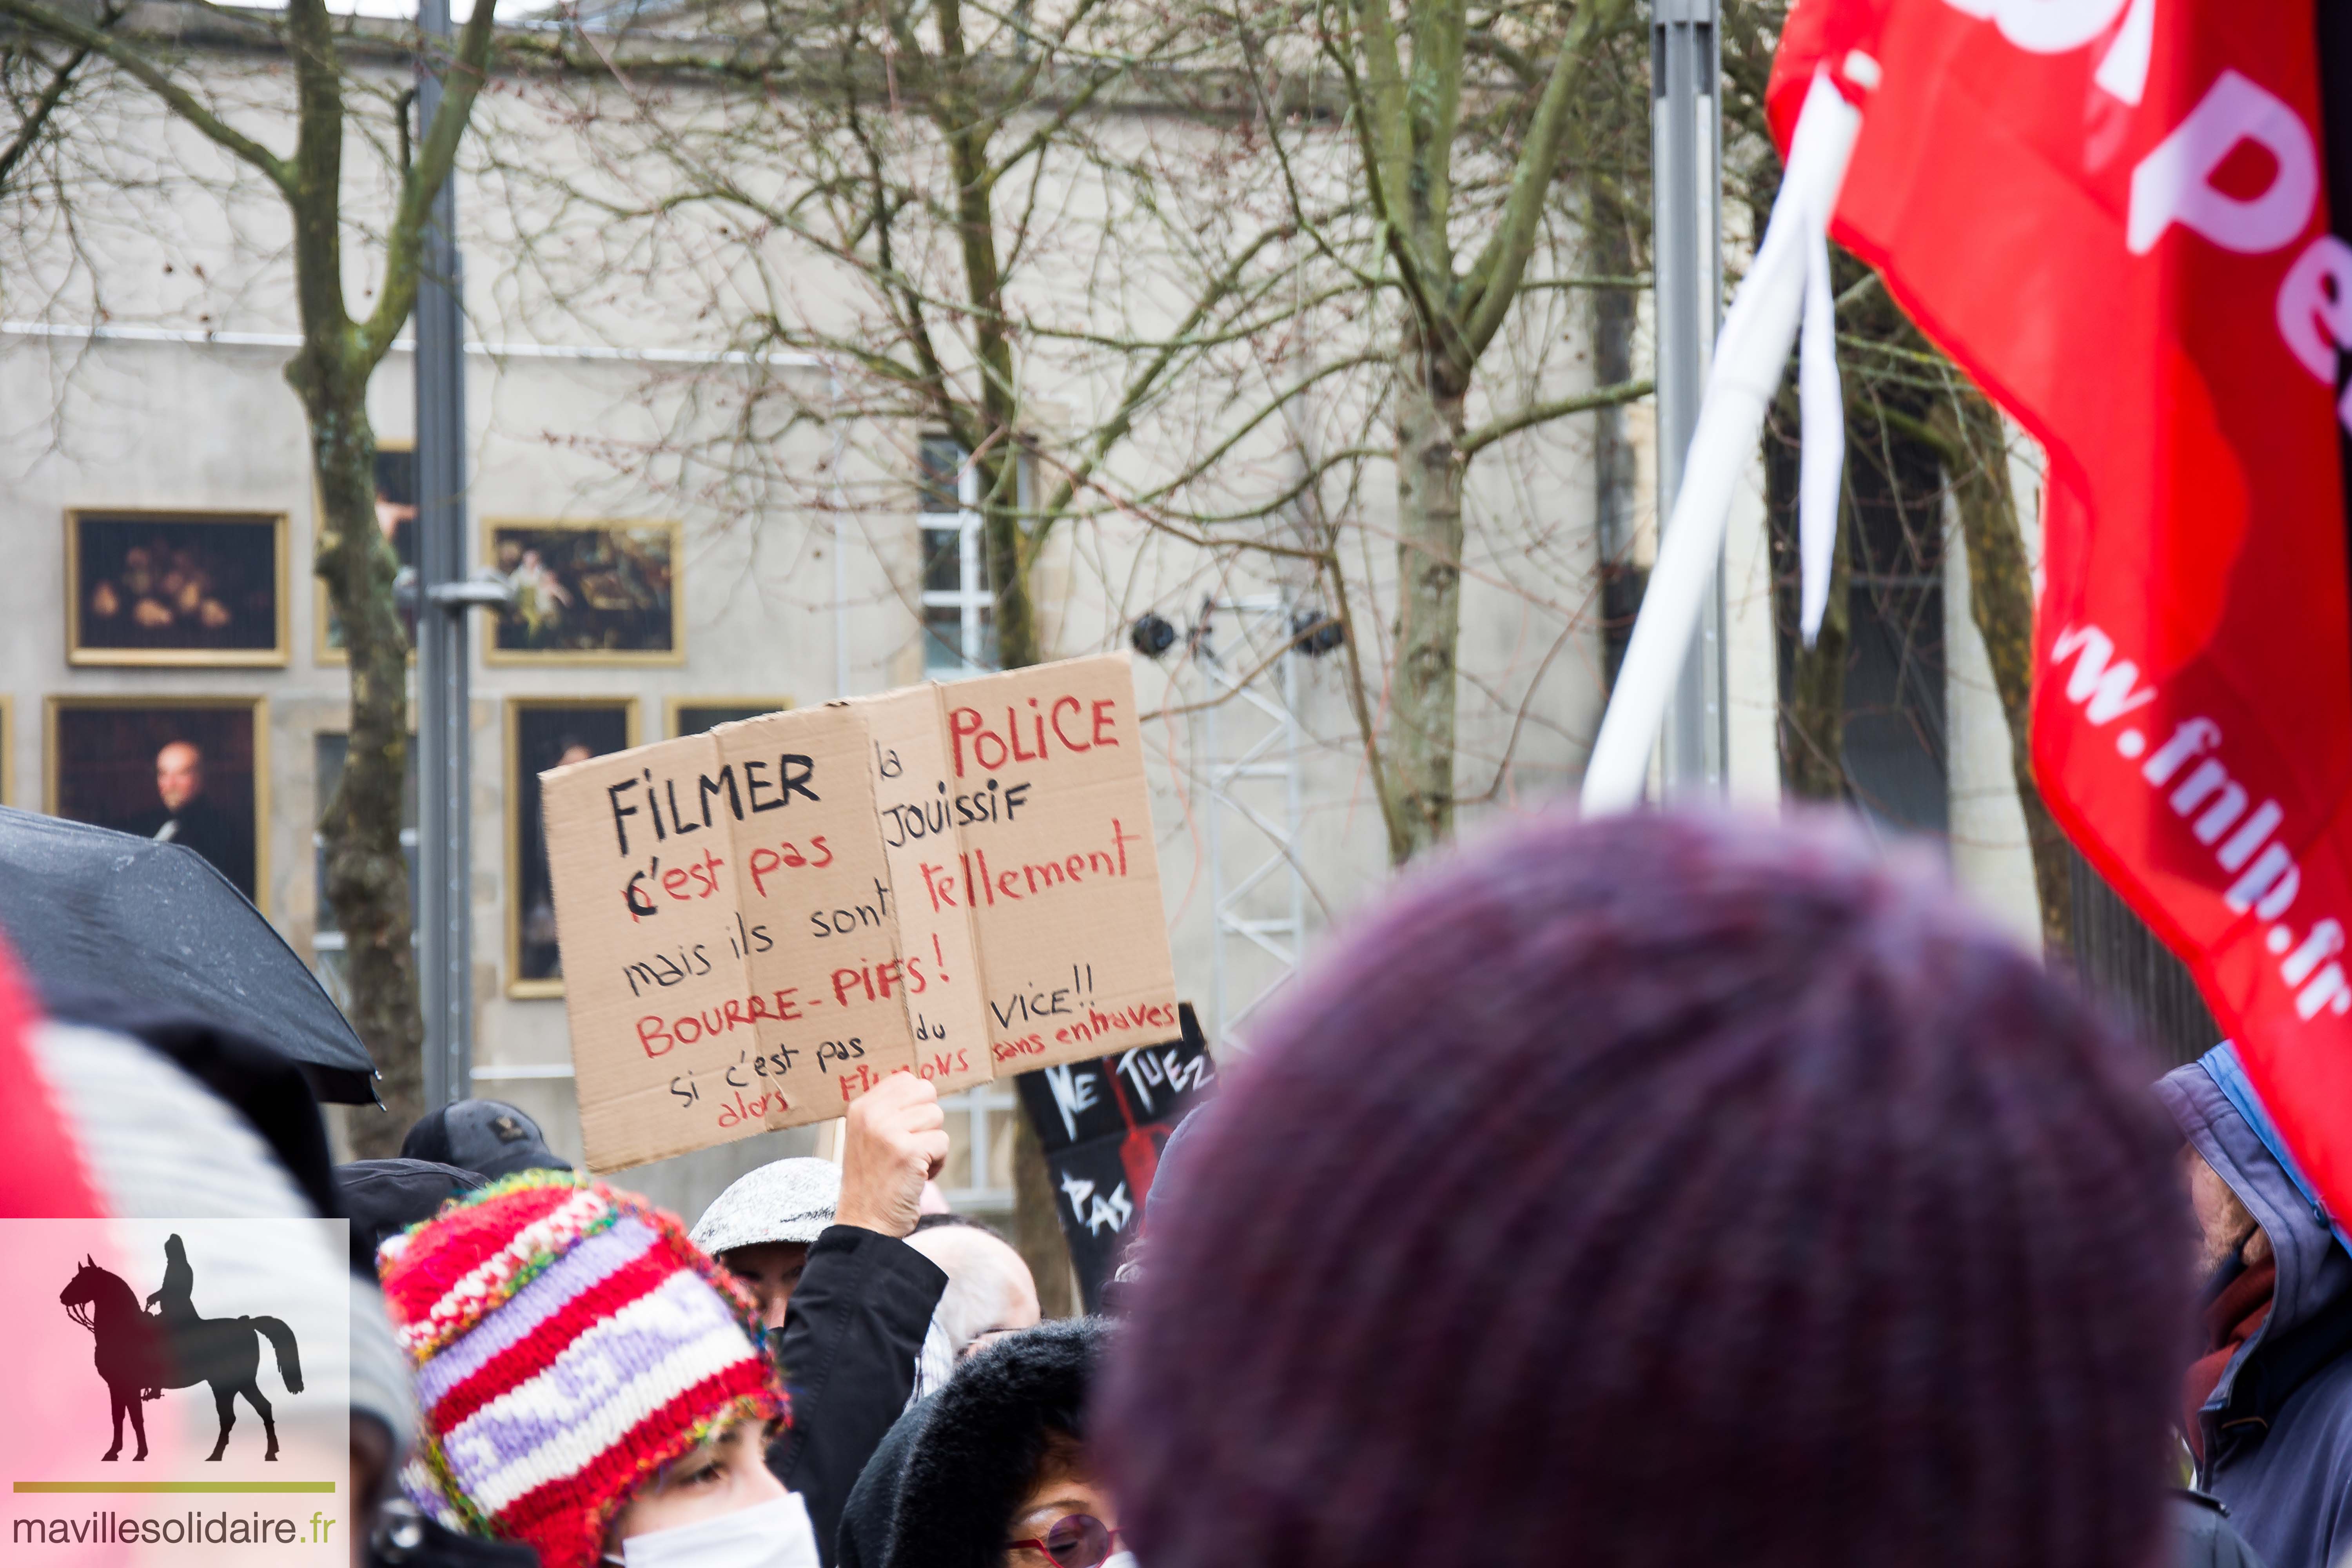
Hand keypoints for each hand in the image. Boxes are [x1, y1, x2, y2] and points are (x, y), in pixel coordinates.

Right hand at [834, 1071, 949, 1238]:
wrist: (864, 1223)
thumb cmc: (874, 1182)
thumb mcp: (868, 1137)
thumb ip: (889, 1111)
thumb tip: (923, 1087)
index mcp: (861, 1107)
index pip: (906, 1079)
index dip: (917, 1103)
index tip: (906, 1129)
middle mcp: (872, 1115)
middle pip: (926, 1093)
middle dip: (928, 1121)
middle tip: (911, 1146)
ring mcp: (888, 1132)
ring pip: (937, 1117)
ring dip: (932, 1144)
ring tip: (911, 1164)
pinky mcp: (907, 1152)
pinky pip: (942, 1143)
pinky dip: (937, 1163)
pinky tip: (917, 1177)